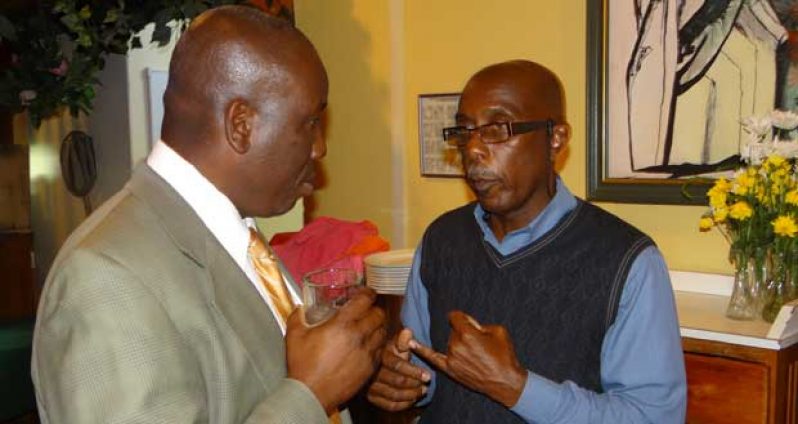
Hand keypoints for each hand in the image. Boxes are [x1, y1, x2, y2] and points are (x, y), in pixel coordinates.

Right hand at [285, 287, 386, 414]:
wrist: (312, 394)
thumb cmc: (303, 365)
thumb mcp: (294, 336)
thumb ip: (297, 316)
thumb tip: (299, 307)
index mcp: (342, 324)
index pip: (365, 300)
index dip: (367, 293)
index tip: (366, 292)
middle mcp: (359, 336)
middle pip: (379, 314)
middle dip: (375, 309)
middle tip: (367, 309)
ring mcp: (367, 352)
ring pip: (383, 331)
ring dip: (378, 326)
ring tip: (370, 326)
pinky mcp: (370, 367)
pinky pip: (381, 349)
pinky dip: (378, 343)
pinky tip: (368, 344)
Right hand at [366, 328, 430, 410]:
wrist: (370, 361)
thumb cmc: (387, 350)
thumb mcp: (394, 342)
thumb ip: (402, 339)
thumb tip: (408, 332)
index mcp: (379, 356)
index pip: (397, 366)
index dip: (414, 371)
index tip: (427, 376)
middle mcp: (372, 372)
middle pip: (396, 382)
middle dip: (414, 384)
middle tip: (426, 385)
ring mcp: (370, 386)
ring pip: (393, 395)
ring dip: (411, 395)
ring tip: (422, 391)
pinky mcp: (371, 398)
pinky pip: (388, 405)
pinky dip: (402, 404)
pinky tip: (412, 400)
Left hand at [411, 310, 526, 407]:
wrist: (505, 382)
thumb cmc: (504, 355)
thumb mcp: (497, 331)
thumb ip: (479, 323)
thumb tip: (468, 323)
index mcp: (467, 333)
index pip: (455, 316)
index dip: (463, 318)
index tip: (468, 322)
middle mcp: (456, 345)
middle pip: (453, 330)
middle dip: (463, 332)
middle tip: (478, 343)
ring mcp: (451, 358)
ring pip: (449, 342)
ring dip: (458, 343)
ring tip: (475, 354)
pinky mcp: (450, 369)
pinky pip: (432, 358)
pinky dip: (421, 350)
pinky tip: (411, 343)